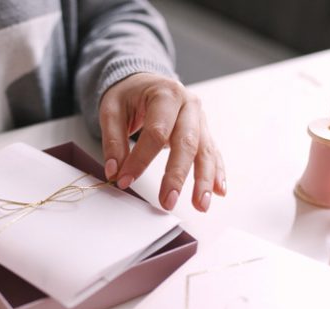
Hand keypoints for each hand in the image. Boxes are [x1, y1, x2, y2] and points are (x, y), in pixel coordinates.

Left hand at [99, 73, 225, 211]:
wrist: (145, 82)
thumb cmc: (129, 94)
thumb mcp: (111, 109)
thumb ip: (113, 140)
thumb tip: (114, 170)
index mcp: (166, 94)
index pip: (156, 132)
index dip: (141, 159)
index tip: (125, 180)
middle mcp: (188, 105)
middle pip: (187, 143)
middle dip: (177, 175)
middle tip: (167, 201)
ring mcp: (200, 119)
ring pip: (205, 151)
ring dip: (204, 180)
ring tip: (200, 205)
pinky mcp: (203, 131)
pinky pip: (212, 153)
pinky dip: (216, 173)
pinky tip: (218, 191)